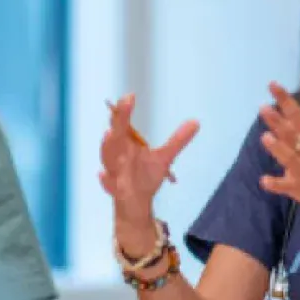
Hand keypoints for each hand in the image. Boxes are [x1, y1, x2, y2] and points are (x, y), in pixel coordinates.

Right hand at [99, 94, 198, 226]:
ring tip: (109, 134)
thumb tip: (196, 122)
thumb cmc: (145, 176)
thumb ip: (177, 141)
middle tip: (117, 110)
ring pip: (107, 158)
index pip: (123, 123)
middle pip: (113, 137)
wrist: (135, 204)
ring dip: (106, 147)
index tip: (130, 96)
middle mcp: (118, 155)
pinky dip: (105, 180)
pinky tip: (102, 175)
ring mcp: (115, 172)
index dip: (124, 110)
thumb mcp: (164, 158)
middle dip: (115, 123)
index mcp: (126, 143)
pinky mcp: (115, 190)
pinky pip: (108, 184)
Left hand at [258, 83, 299, 235]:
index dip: (285, 101)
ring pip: (289, 158)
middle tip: (263, 108)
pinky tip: (264, 180)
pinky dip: (275, 184)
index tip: (273, 86)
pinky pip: (286, 187)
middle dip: (278, 122)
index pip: (299, 117)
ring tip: (265, 137)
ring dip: (278, 148)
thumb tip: (290, 139)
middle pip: (292, 135)